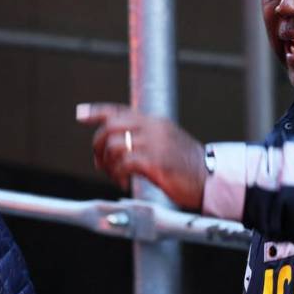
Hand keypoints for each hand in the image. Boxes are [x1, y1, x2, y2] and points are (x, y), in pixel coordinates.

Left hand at [76, 102, 207, 209]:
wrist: (213, 180)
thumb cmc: (190, 167)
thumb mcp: (168, 144)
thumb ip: (146, 140)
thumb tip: (120, 148)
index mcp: (155, 122)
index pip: (120, 110)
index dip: (96, 111)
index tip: (80, 114)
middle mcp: (153, 128)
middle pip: (111, 127)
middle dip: (98, 145)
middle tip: (99, 162)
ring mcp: (155, 144)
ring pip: (114, 145)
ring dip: (107, 163)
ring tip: (114, 176)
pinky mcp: (156, 161)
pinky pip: (124, 163)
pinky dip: (118, 174)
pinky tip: (123, 182)